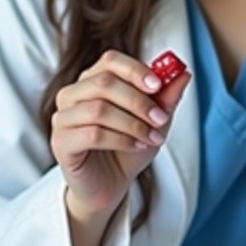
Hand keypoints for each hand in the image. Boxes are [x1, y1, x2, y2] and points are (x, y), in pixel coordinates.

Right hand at [50, 50, 190, 220]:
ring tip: (152, 138)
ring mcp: (63, 118)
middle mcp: (72, 94)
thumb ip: (166, 97)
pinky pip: (92, 134)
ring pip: (98, 109)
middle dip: (138, 101)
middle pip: (104, 83)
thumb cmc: (129, 148)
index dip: (135, 70)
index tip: (158, 85)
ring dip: (132, 123)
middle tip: (161, 118)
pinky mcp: (61, 142)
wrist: (111, 184)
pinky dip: (120, 139)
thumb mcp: (153, 121)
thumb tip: (184, 73)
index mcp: (93, 80)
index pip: (110, 60)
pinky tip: (136, 146)